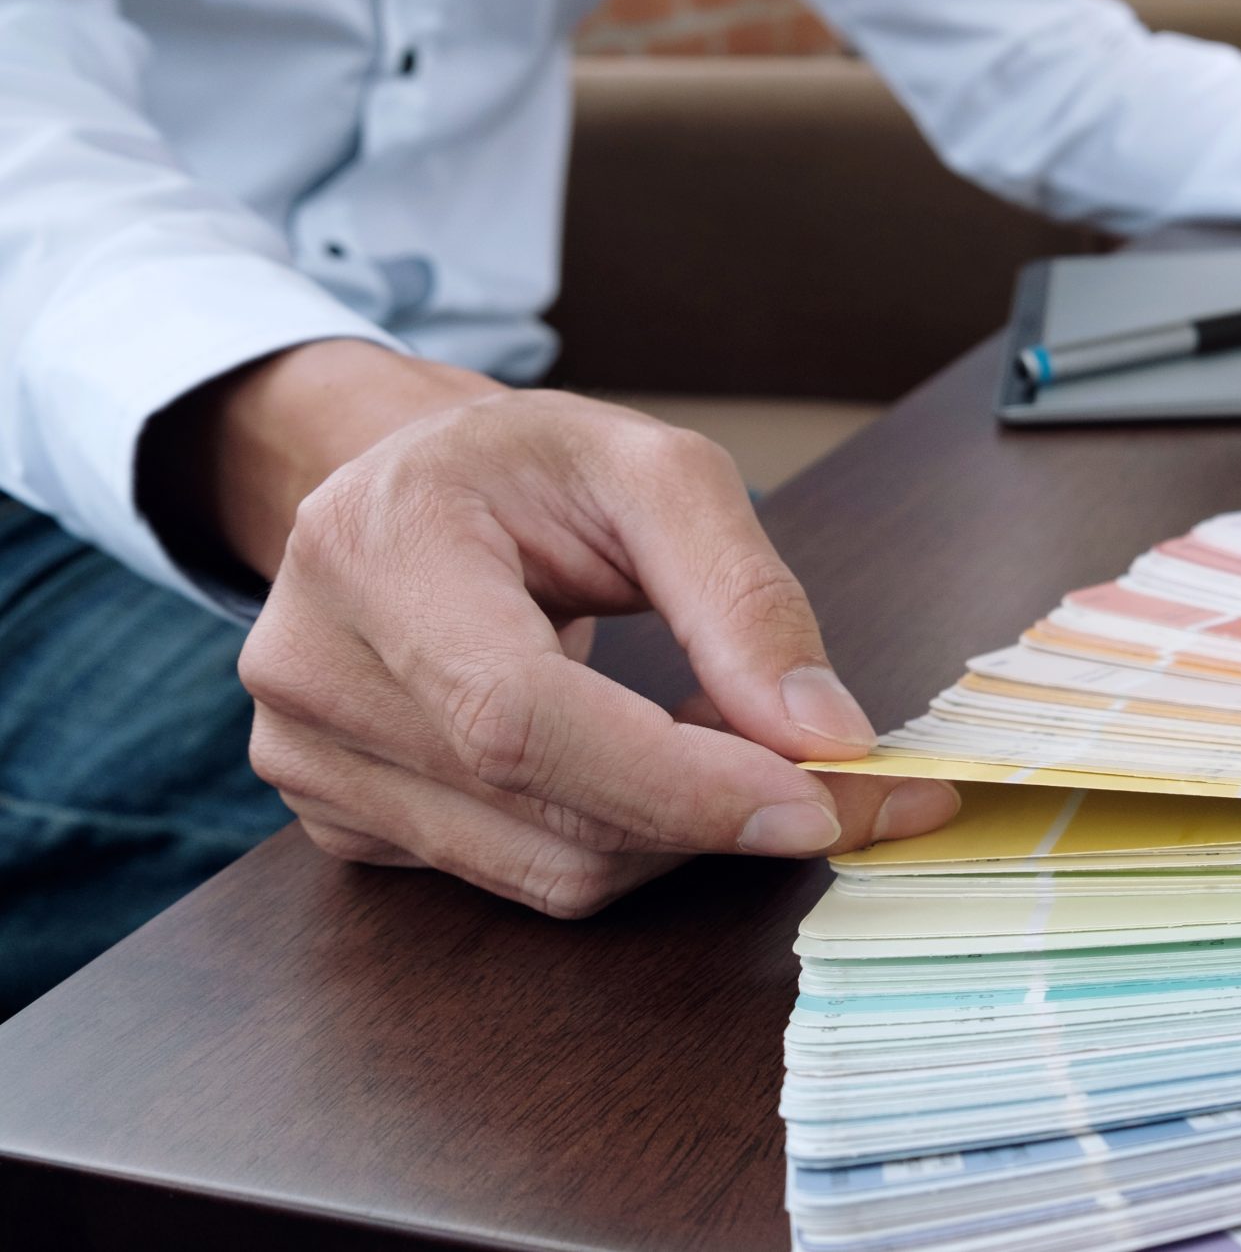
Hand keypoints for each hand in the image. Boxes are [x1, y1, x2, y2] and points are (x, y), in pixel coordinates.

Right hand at [214, 343, 956, 915]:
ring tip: (717, 730)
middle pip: (548, 814)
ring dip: (675, 829)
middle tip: (826, 766)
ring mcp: (309, 764)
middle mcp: (315, 671)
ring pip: (548, 872)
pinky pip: (520, 877)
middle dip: (716, 810)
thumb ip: (744, 597)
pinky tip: (638, 760)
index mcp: (377, 551)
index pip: (522, 719)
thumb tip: (826, 734)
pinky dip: (618, 838)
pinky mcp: (343, 825)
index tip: (816, 800)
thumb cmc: (525, 468)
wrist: (401, 487)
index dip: (677, 783)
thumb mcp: (654, 472)